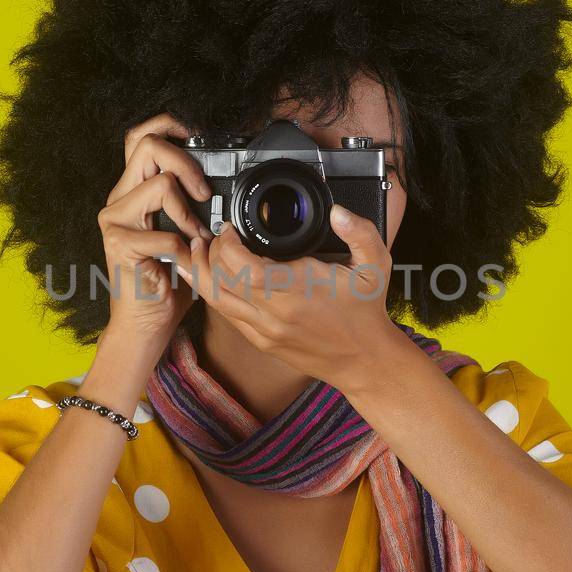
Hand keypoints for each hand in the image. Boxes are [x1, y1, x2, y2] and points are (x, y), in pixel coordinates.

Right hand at [97, 112, 213, 359]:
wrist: (147, 323)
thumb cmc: (169, 279)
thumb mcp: (186, 232)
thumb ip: (192, 203)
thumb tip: (221, 181)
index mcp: (133, 191)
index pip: (140, 137)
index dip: (167, 124)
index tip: (195, 132)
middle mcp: (118, 199)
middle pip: (147, 145)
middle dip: (185, 162)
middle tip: (204, 194)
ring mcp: (115, 220)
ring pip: (159, 184)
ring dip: (189, 212)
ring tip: (196, 238)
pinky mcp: (119, 244)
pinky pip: (164, 233)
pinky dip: (184, 249)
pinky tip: (185, 262)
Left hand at [173, 203, 413, 390]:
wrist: (364, 360)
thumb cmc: (367, 313)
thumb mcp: (376, 265)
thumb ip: (359, 232)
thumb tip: (338, 211)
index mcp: (298, 288)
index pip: (244, 266)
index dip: (227, 244)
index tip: (230, 229)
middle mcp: (275, 312)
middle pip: (221, 281)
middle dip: (209, 253)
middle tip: (210, 235)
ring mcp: (265, 330)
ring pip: (216, 301)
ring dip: (201, 274)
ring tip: (195, 251)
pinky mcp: (262, 341)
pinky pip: (227, 316)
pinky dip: (212, 294)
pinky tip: (206, 279)